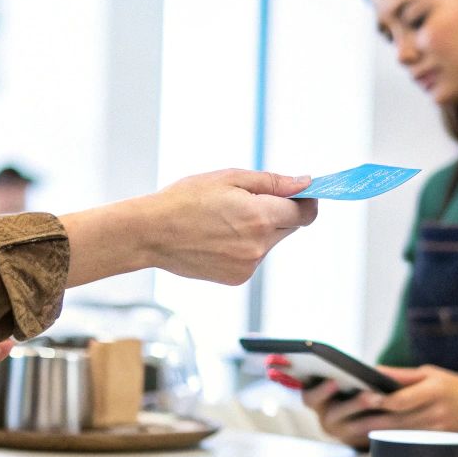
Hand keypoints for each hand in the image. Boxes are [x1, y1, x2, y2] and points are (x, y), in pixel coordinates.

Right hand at [61, 170, 317, 286]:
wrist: (150, 234)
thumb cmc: (184, 200)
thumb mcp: (229, 178)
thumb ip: (272, 182)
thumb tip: (305, 183)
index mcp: (260, 216)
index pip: (304, 212)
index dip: (306, 201)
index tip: (302, 195)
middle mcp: (259, 245)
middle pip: (289, 227)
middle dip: (277, 213)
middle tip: (246, 202)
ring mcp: (249, 265)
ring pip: (270, 243)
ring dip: (259, 230)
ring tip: (224, 220)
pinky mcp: (237, 278)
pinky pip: (253, 257)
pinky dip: (244, 247)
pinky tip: (218, 237)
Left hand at [300, 365, 457, 447]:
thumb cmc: (451, 384)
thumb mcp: (429, 372)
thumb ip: (401, 375)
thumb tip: (373, 372)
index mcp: (435, 391)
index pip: (404, 400)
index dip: (382, 401)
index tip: (363, 398)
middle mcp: (436, 412)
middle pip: (398, 420)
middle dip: (371, 421)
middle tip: (347, 421)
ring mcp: (437, 430)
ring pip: (401, 433)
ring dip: (376, 433)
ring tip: (352, 430)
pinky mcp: (435, 440)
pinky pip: (408, 440)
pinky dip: (389, 438)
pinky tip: (372, 437)